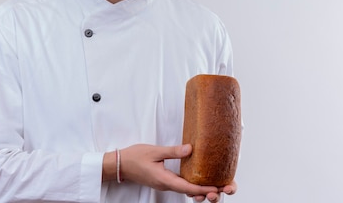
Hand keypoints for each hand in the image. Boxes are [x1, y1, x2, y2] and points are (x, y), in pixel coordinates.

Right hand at [114, 144, 236, 200]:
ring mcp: (165, 184)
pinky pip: (181, 186)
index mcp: (165, 180)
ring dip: (201, 189)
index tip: (217, 188)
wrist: (119, 165)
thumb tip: (191, 149)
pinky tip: (199, 179)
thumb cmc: (134, 157)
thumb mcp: (155, 151)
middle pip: (191, 192)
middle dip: (208, 191)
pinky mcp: (163, 181)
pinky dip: (192, 185)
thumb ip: (173, 151)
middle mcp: (167, 185)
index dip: (204, 189)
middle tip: (224, 188)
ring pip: (187, 190)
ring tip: (216, 185)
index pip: (189, 187)